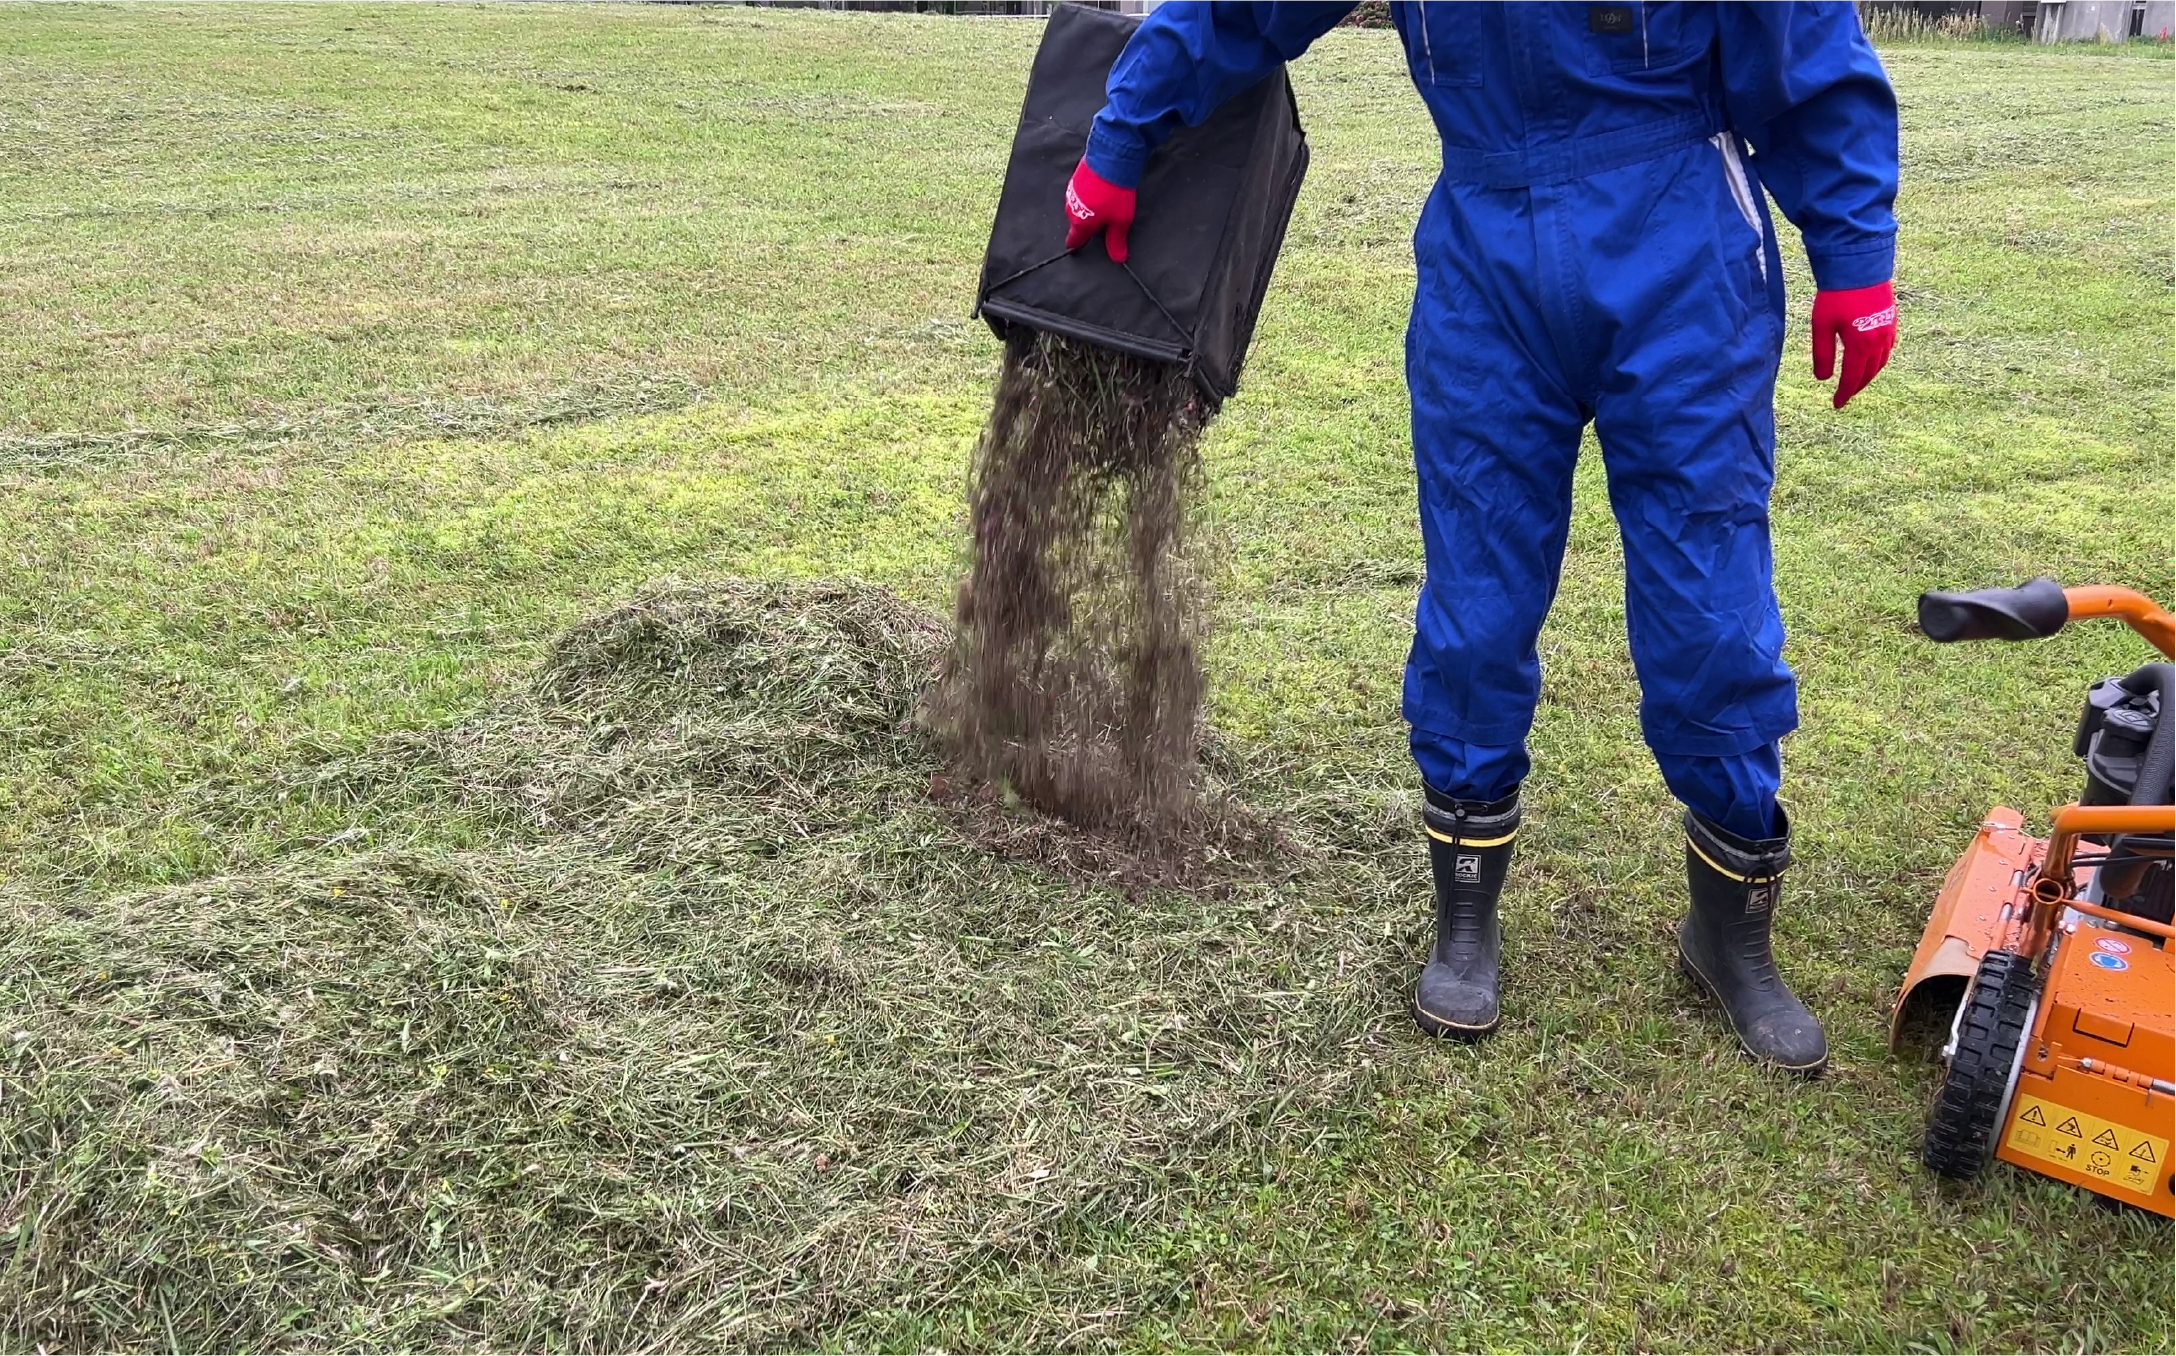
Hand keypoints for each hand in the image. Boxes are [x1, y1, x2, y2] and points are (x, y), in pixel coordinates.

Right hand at [1063, 158, 1134, 263]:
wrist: (1111, 160)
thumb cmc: (1115, 194)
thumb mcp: (1120, 221)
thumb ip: (1116, 241)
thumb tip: (1118, 259)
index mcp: (1080, 224)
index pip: (1074, 240)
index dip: (1077, 246)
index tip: (1077, 249)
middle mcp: (1071, 209)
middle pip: (1076, 224)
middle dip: (1085, 226)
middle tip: (1099, 225)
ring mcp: (1071, 192)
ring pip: (1077, 207)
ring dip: (1086, 209)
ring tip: (1101, 207)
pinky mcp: (1075, 178)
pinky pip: (1079, 193)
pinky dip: (1087, 195)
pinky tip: (1098, 192)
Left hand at [1810, 280, 1895, 409]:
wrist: (1860, 268)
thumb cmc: (1837, 297)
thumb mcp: (1822, 327)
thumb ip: (1822, 354)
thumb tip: (1823, 379)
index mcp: (1861, 346)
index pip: (1852, 379)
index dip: (1844, 393)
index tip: (1836, 404)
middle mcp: (1879, 342)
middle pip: (1869, 373)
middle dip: (1856, 386)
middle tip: (1845, 394)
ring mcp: (1888, 330)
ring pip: (1881, 361)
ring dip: (1869, 374)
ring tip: (1856, 380)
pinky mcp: (1892, 319)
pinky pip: (1888, 347)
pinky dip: (1879, 359)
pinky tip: (1871, 358)